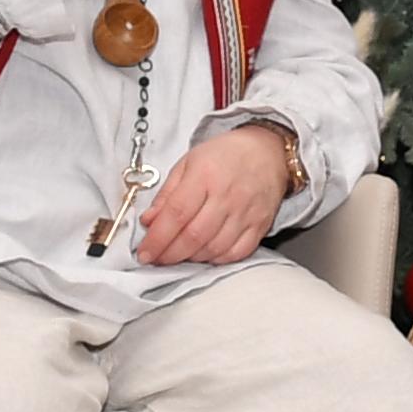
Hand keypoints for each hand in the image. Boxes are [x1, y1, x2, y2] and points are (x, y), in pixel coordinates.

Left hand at [135, 124, 293, 267]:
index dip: (157, 238)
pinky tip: (205, 254)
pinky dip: (216, 259)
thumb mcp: (189, 162)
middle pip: (194, 236)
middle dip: (170, 254)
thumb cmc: (225, 155)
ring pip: (214, 248)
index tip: (144, 253)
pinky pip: (236, 253)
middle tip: (156, 259)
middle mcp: (228, 195)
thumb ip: (167, 193)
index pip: (177, 214)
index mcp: (205, 175)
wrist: (268, 152)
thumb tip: (149, 222)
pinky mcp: (260, 225)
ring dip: (191, 258)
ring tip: (178, 254)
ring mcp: (247, 212)